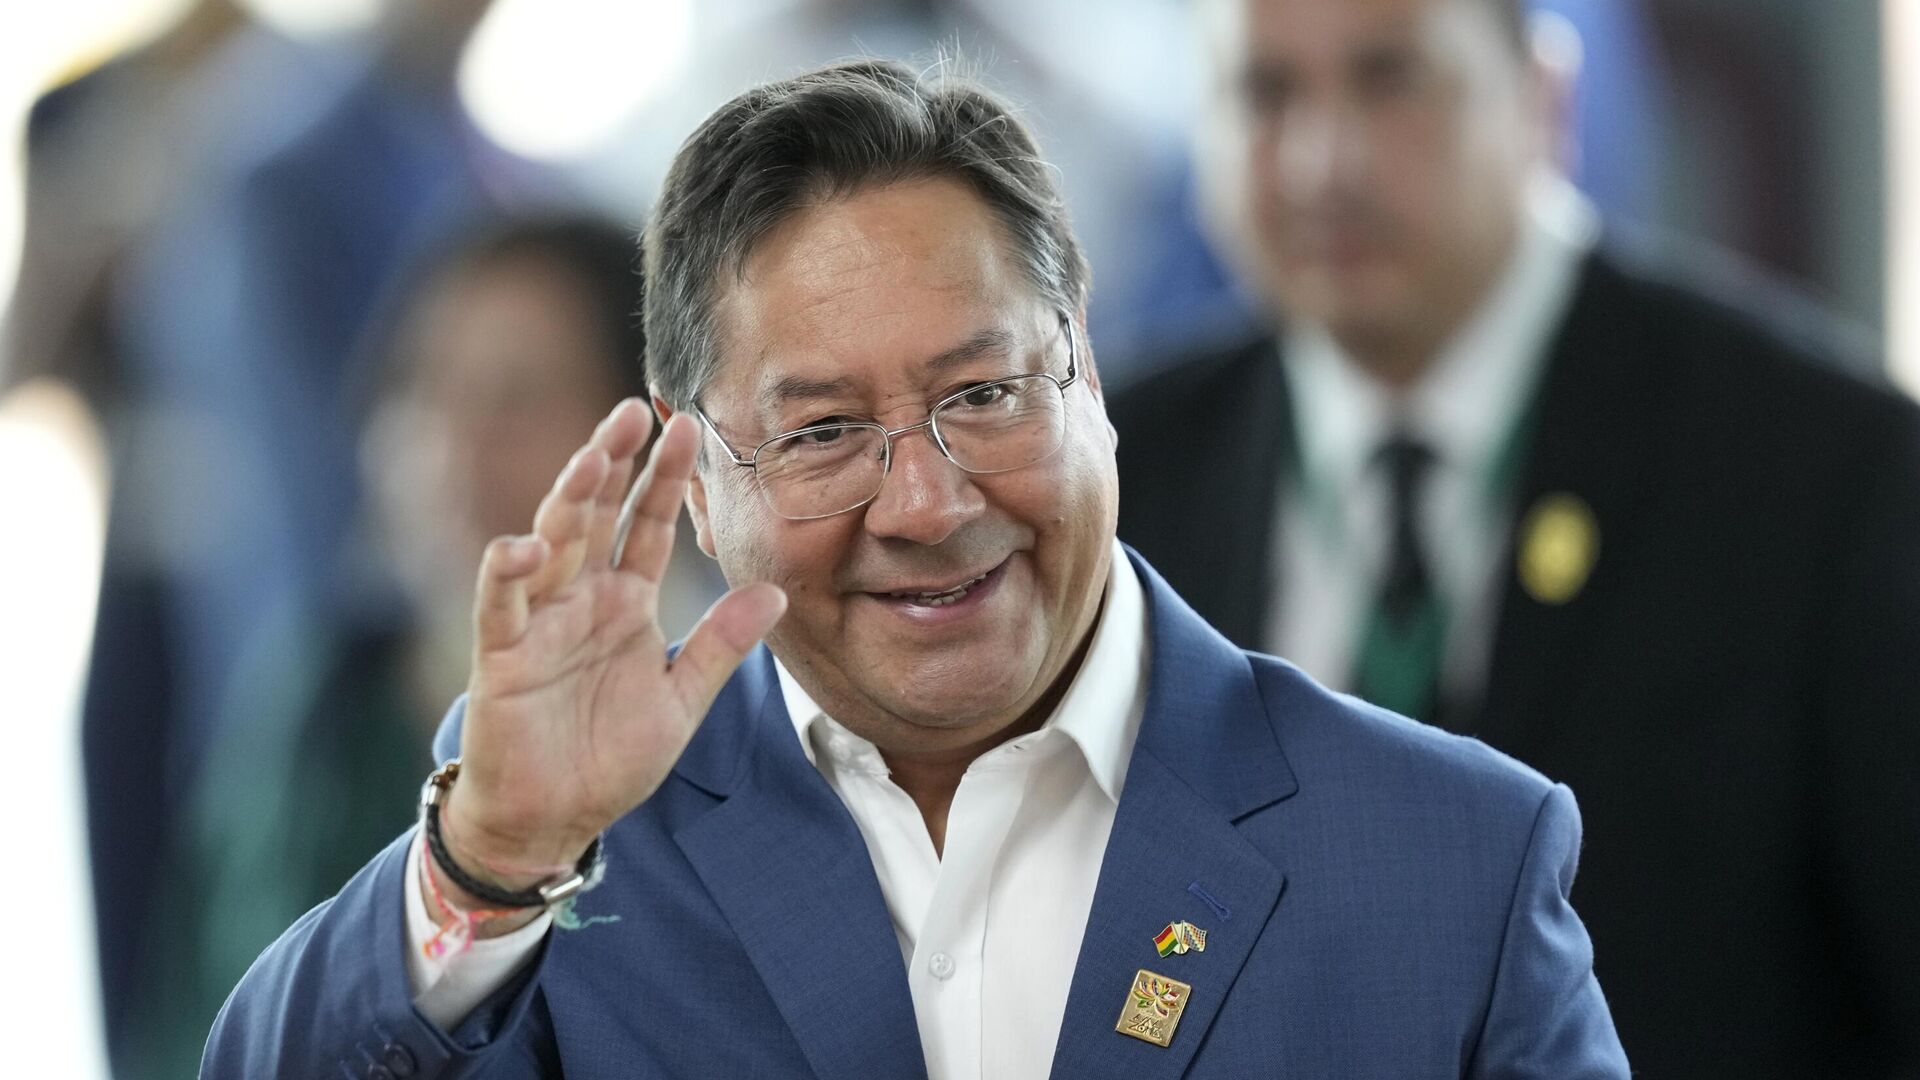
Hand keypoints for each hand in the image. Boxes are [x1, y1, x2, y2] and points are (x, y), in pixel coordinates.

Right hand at [443, 400, 785, 883]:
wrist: (552, 821)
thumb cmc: (608, 760)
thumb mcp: (681, 701)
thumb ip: (719, 646)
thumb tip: (772, 593)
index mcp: (626, 603)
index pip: (647, 525)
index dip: (664, 478)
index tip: (687, 426)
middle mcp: (580, 598)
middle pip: (597, 515)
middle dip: (614, 462)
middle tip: (635, 409)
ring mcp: (538, 621)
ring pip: (551, 542)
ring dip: (568, 498)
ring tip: (593, 457)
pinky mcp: (501, 654)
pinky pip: (500, 603)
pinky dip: (508, 572)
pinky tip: (525, 545)